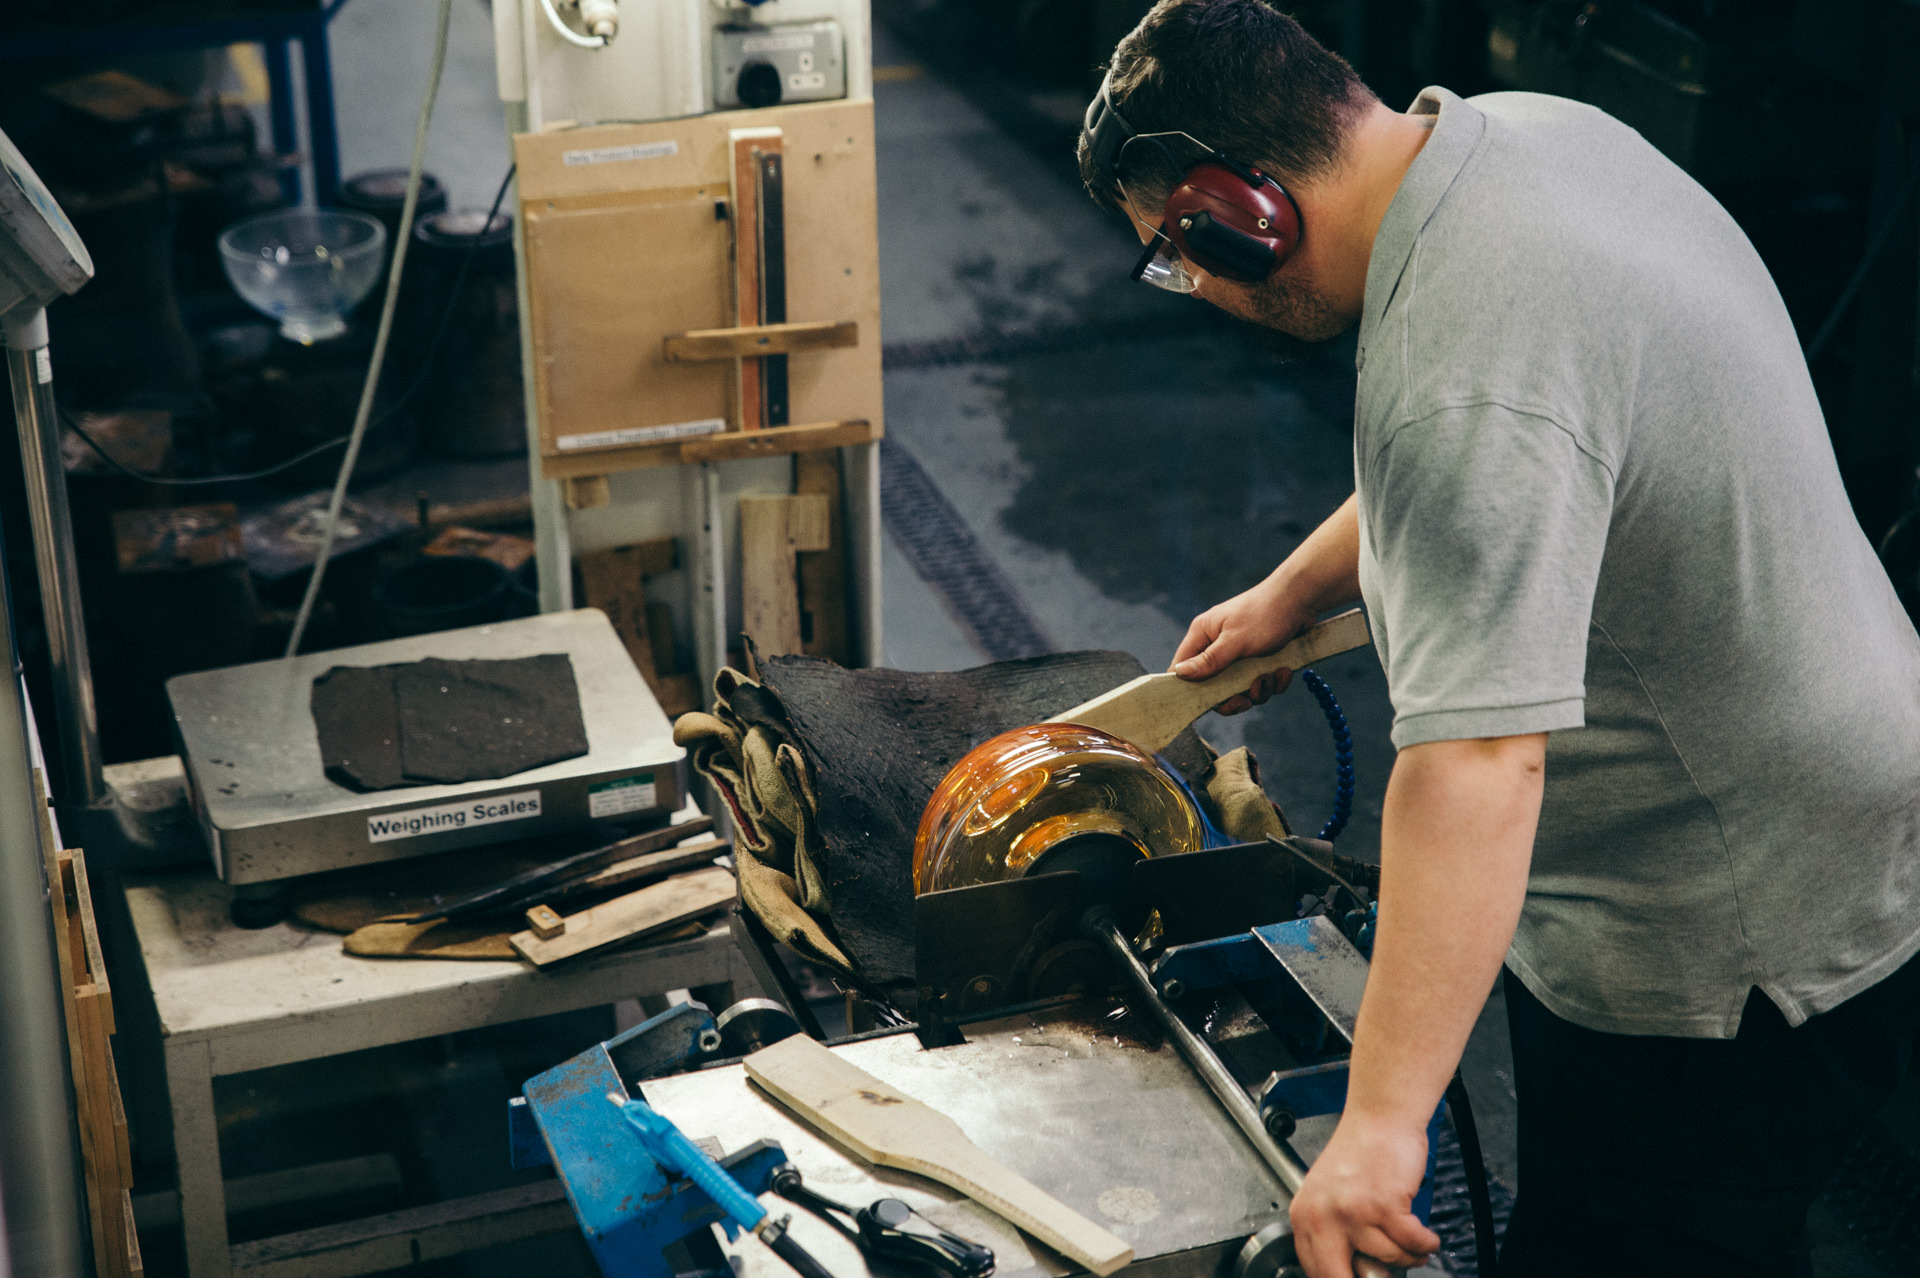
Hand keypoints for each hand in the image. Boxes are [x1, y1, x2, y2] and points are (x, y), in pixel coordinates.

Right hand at [1169, 575, 1314, 714]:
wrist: (1302, 599)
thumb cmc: (1265, 613)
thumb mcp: (1235, 641)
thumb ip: (1208, 660)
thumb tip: (1179, 674)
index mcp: (1203, 635)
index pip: (1181, 668)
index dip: (1189, 690)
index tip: (1209, 702)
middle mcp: (1217, 645)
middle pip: (1213, 686)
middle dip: (1234, 696)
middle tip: (1247, 700)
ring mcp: (1239, 653)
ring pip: (1239, 688)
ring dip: (1259, 689)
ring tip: (1272, 676)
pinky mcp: (1259, 659)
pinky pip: (1260, 682)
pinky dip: (1273, 682)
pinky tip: (1284, 671)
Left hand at [1289, 1113, 1439, 1277]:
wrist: (1380, 1116)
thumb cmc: (1361, 1149)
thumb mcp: (1330, 1194)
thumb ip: (1332, 1232)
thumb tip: (1351, 1271)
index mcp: (1304, 1215)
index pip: (1315, 1269)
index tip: (1357, 1277)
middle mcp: (1323, 1216)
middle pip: (1339, 1277)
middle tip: (1386, 1274)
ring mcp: (1353, 1212)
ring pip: (1389, 1259)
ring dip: (1409, 1256)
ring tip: (1412, 1241)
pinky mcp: (1384, 1206)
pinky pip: (1413, 1244)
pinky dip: (1425, 1243)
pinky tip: (1425, 1235)